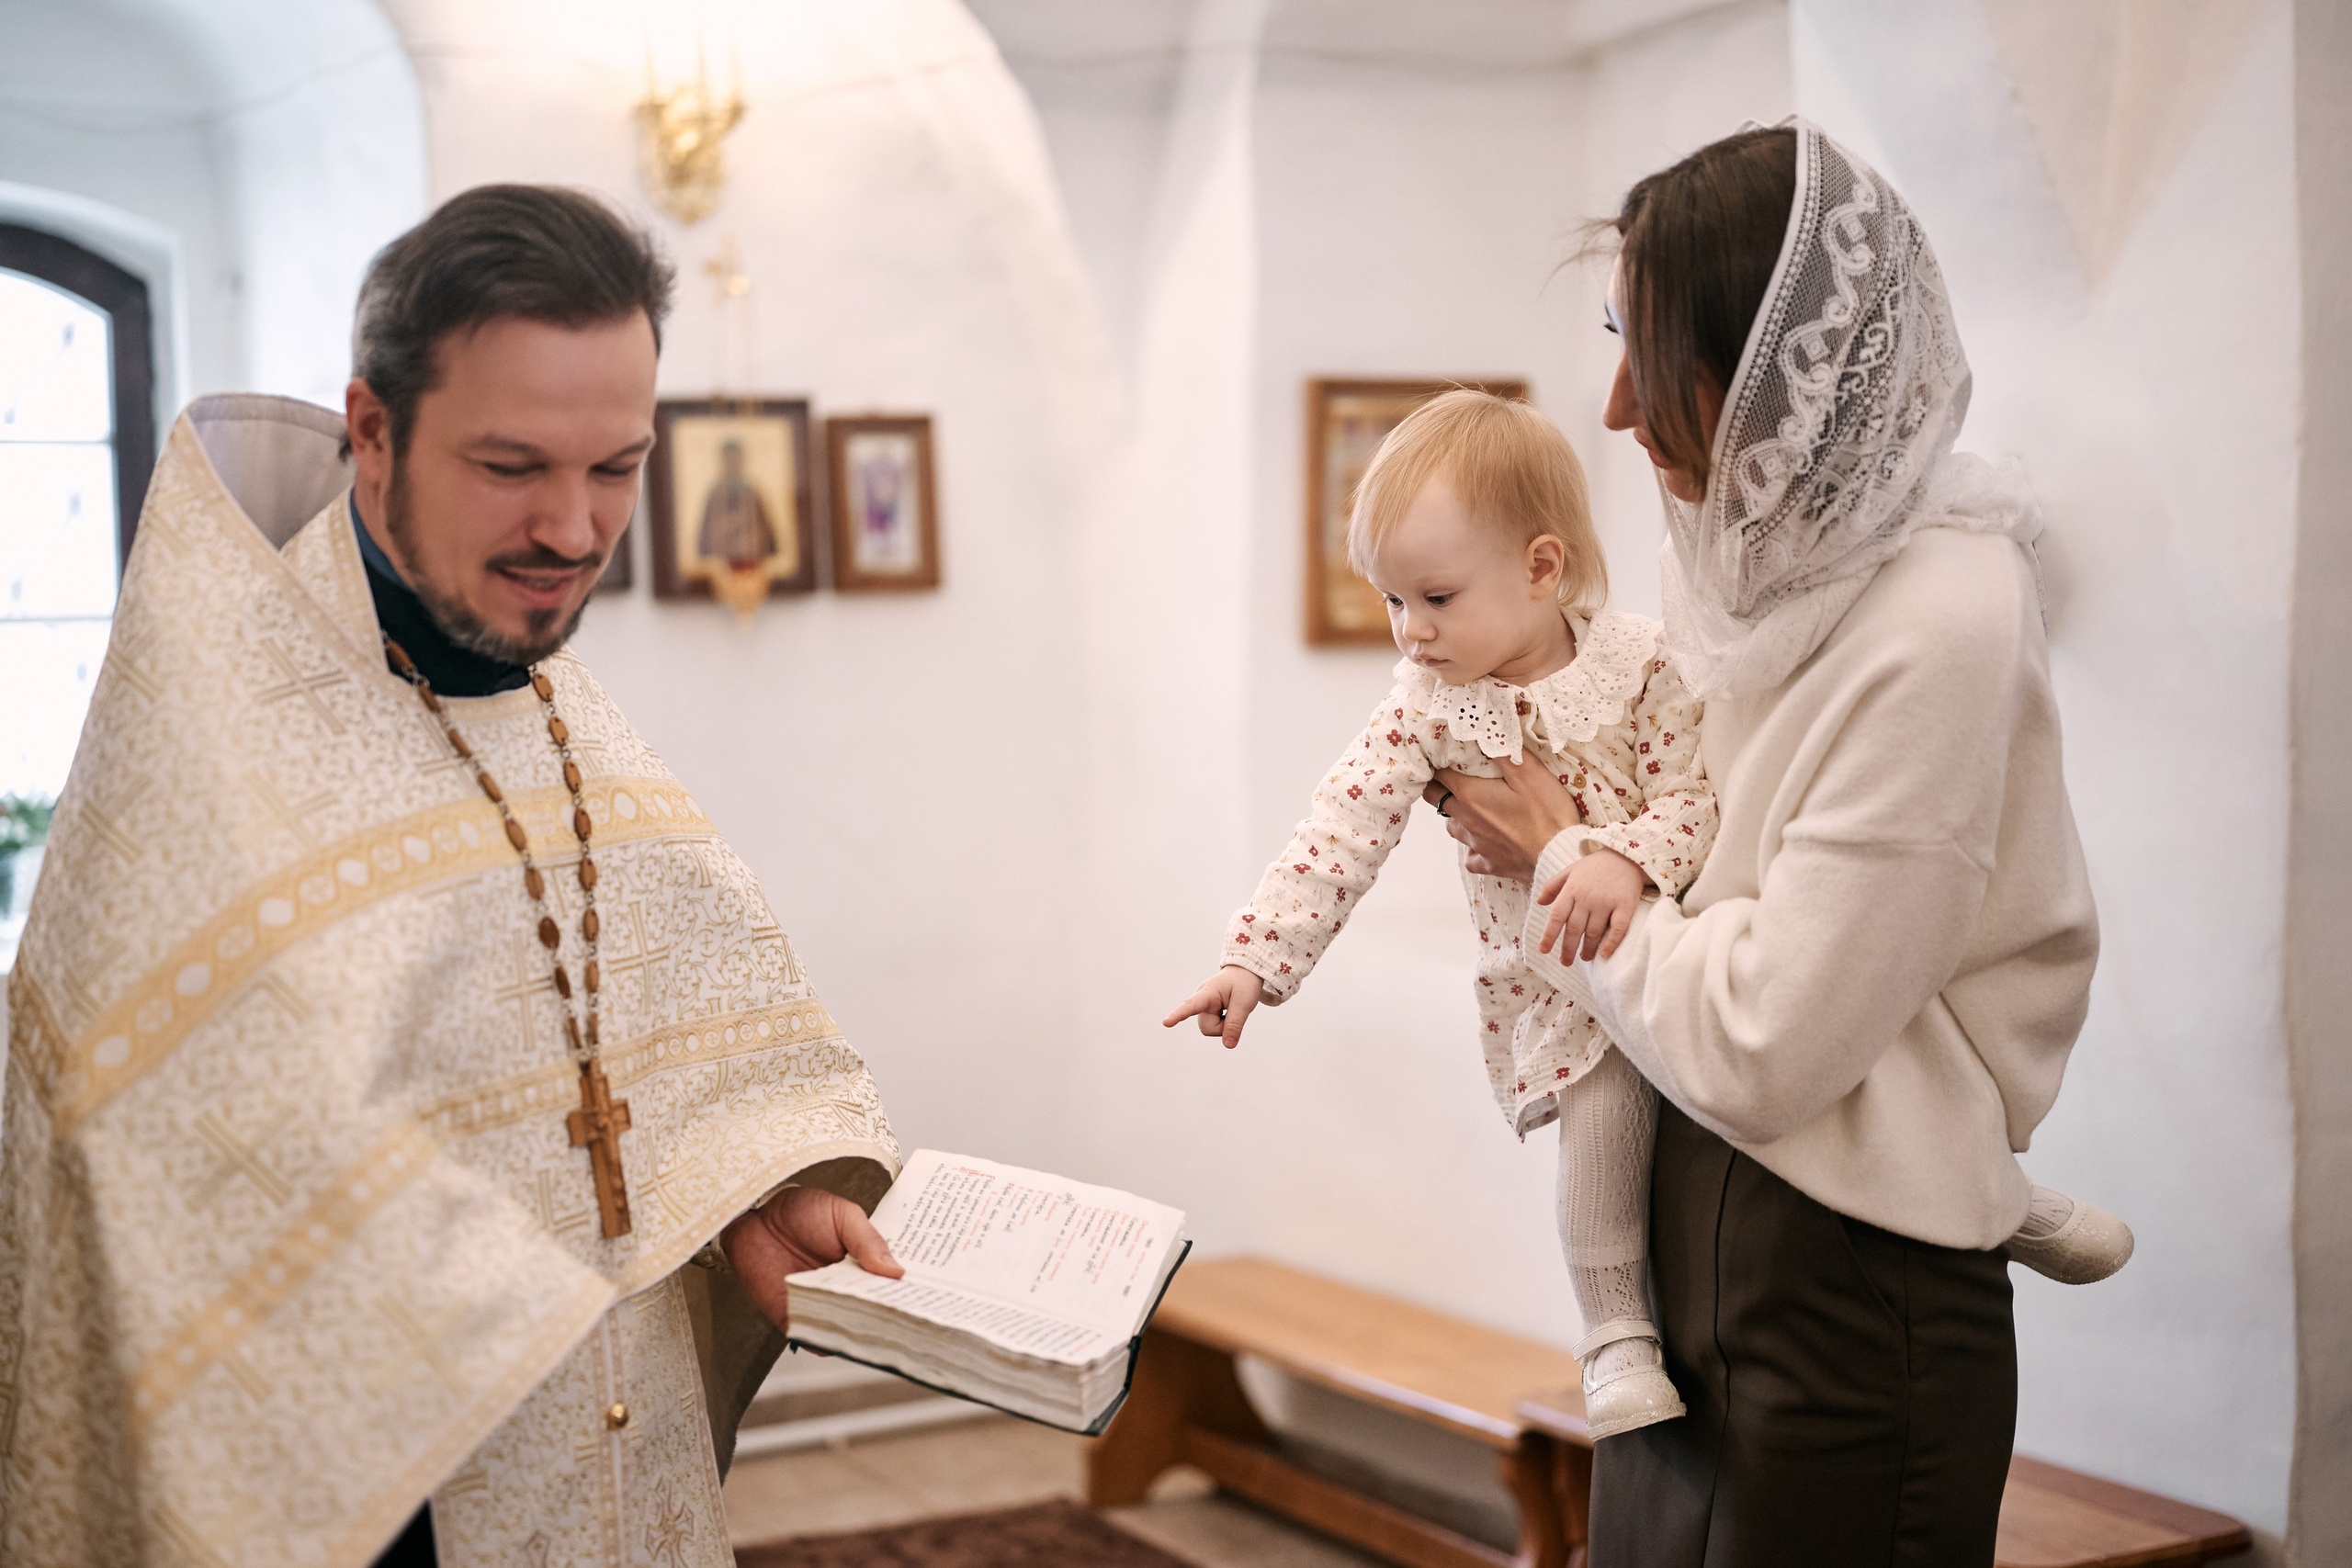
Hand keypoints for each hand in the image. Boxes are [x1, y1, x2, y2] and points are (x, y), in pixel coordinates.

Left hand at [722, 1185, 903, 1334]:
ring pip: (850, 1330)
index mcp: (867, 1265)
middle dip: (894, 1317)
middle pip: (877, 1312)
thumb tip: (896, 1272)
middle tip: (916, 1320)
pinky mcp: (796, 1320)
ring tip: (882, 1329)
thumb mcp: (843, 1215)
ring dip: (864, 1331)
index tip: (935, 1300)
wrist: (753, 1216)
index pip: (894, 1286)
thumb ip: (868, 1241)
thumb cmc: (801, 1211)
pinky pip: (816, 1339)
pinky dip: (828, 1340)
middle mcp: (849, 1290)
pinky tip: (840, 1332)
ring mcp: (823, 1307)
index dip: (913, 1294)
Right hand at [1162, 965, 1265, 1049]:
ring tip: (1231, 1008)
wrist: (1243, 973)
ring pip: (1210, 1030)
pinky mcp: (1205, 1013)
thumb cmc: (1244, 984)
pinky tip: (1226, 1011)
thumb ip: (1235, 1024)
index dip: (1178, 1015)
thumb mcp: (1244, 1003)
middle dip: (1223, 1026)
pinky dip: (1223, 1024)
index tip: (1166, 1023)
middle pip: (1207, 1027)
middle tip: (1235, 1010)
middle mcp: (1200, 1000)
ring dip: (1223, 1025)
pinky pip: (1213, 1028)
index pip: (1191, 1004)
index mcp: (1208, 992)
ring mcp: (1202, 1007)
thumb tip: (1228, 1045)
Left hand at [1424, 757, 1584, 882]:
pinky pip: (1470, 853)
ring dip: (1458, 814)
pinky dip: (1474, 845)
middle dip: (1441, 785)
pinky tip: (1488, 838)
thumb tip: (1483, 729)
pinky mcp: (1487, 863)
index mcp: (1470, 795)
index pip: (1437, 774)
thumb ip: (1502, 750)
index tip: (1446, 755)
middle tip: (1458, 776)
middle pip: (1435, 798)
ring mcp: (1475, 844)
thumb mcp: (1529, 772)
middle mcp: (1465, 819)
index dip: (1438, 762)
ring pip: (1452, 826)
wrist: (1560, 856)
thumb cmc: (1547, 813)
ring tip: (1476, 806)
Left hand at [1535, 846, 1646, 960]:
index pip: (1557, 916)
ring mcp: (1606, 902)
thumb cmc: (1596, 866)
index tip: (1544, 950)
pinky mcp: (1625, 905)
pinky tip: (1604, 954)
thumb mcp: (1571, 870)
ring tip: (1584, 958)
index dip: (1549, 935)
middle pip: (1574, 929)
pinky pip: (1617, 928)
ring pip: (1593, 932)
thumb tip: (1539, 902)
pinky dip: (1611, 943)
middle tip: (1565, 962)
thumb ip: (1553, 885)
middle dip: (1567, 949)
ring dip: (1587, 949)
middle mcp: (1587, 897)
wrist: (1626, 855)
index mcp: (1571, 890)